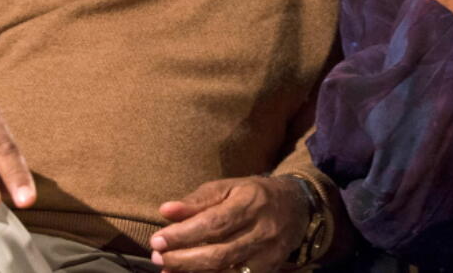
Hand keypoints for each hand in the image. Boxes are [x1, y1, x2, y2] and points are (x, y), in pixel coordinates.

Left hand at [149, 176, 307, 271]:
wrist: (295, 207)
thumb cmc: (253, 195)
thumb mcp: (228, 188)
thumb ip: (198, 200)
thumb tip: (166, 211)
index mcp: (250, 202)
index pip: (214, 223)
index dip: (183, 235)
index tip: (157, 241)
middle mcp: (262, 230)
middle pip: (219, 252)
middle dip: (183, 259)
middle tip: (158, 258)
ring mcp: (268, 254)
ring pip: (227, 271)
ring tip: (168, 271)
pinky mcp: (269, 270)